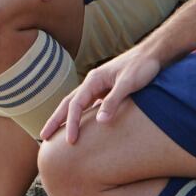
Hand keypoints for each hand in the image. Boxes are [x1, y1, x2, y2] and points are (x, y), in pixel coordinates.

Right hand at [43, 45, 161, 142]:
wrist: (153, 54)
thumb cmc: (142, 66)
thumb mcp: (128, 83)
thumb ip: (114, 101)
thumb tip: (100, 121)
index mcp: (94, 80)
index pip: (75, 104)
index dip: (71, 123)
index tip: (70, 140)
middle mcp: (92, 83)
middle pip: (68, 103)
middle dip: (55, 120)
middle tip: (43, 137)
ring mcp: (99, 87)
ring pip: (77, 104)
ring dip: (65, 118)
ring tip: (56, 133)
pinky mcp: (106, 90)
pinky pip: (89, 105)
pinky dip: (82, 116)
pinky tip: (82, 126)